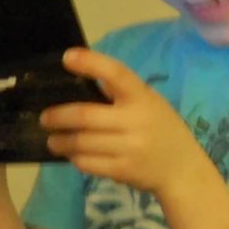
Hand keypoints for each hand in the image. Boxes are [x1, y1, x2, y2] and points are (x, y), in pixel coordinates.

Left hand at [40, 48, 208, 197]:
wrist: (183, 170)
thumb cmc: (162, 130)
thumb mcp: (150, 104)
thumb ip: (121, 93)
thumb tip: (83, 77)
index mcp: (143, 98)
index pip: (117, 74)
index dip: (91, 64)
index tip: (67, 57)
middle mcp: (136, 121)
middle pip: (85, 116)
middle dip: (58, 117)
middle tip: (45, 118)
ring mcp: (130, 147)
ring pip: (82, 142)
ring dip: (61, 141)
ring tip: (53, 140)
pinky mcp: (123, 170)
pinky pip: (87, 163)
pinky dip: (75, 158)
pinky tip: (72, 155)